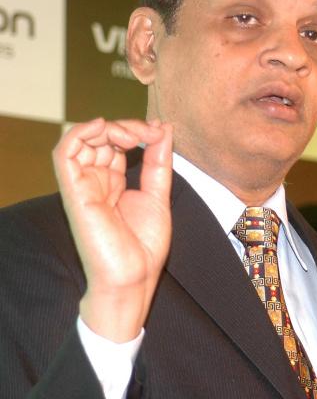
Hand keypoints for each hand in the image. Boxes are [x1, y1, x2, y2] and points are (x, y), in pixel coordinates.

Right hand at [53, 118, 172, 341]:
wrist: (134, 277)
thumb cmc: (144, 245)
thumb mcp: (158, 194)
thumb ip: (159, 160)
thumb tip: (163, 128)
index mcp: (114, 182)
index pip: (117, 142)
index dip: (137, 130)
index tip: (159, 131)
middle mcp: (96, 181)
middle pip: (101, 137)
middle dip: (126, 126)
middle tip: (149, 132)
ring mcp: (83, 185)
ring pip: (81, 140)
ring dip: (107, 128)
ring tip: (132, 136)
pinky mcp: (74, 192)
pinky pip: (64, 155)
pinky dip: (79, 134)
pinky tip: (102, 127)